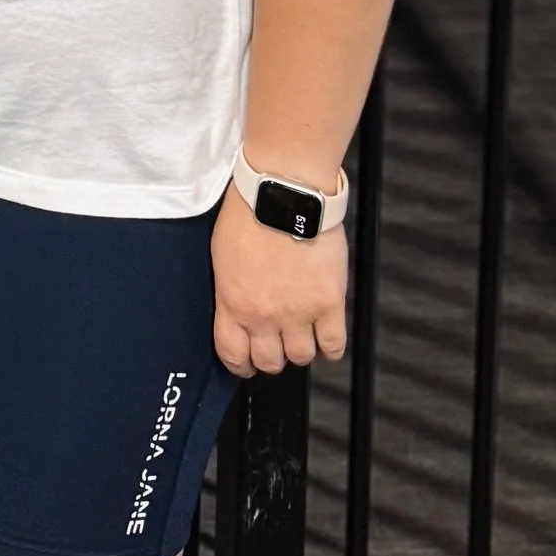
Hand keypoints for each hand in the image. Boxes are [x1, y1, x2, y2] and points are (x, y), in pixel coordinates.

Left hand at [211, 187, 347, 373]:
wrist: (285, 191)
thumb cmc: (250, 211)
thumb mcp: (222, 254)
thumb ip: (229, 289)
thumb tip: (234, 306)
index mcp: (233, 303)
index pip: (232, 355)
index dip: (240, 364)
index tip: (246, 362)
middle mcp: (265, 316)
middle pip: (270, 361)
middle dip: (272, 356)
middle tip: (277, 343)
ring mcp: (299, 313)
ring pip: (302, 357)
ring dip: (301, 348)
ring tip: (302, 332)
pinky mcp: (329, 303)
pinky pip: (334, 345)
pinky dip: (331, 347)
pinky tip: (326, 336)